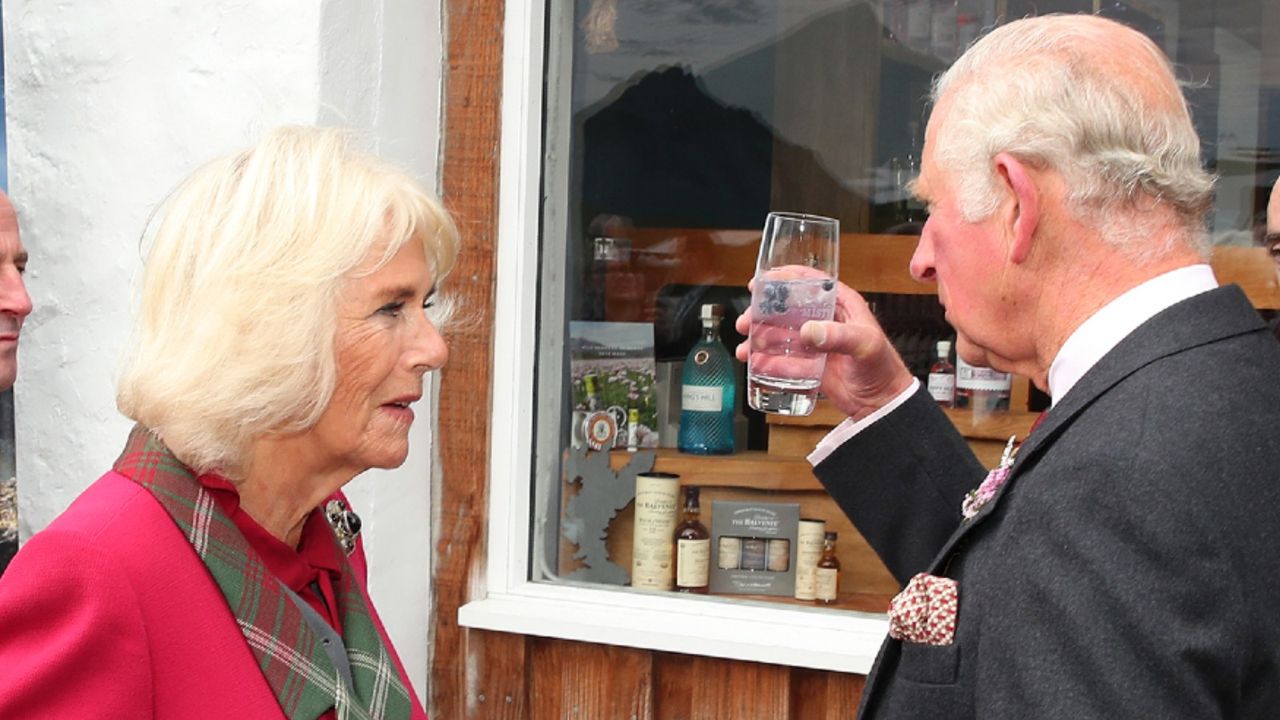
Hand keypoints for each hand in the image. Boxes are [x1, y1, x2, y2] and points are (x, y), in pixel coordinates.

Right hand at [735, 280, 913, 419]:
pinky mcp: (810, 366)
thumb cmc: (882, 368)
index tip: (763, 280)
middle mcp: (826, 321)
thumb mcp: (864, 345)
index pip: (812, 283)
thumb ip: (838, 336)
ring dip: (760, 338)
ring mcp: (816, 344)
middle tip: (746, 320)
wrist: (883, 403)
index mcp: (842, 307)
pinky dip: (767, 361)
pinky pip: (784, 361)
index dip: (786, 278)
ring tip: (745, 346)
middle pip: (788, 309)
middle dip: (763, 313)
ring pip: (782, 335)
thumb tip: (808, 331)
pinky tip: (754, 363)